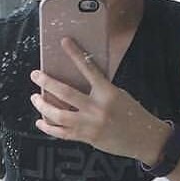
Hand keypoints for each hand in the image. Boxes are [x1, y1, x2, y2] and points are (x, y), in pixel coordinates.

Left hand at [30, 38, 168, 162]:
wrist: (144, 139)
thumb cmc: (133, 114)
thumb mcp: (119, 95)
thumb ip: (99, 89)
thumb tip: (78, 81)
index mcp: (108, 92)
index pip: (89, 68)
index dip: (75, 54)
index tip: (64, 42)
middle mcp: (97, 108)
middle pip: (65, 93)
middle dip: (47, 83)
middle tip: (35, 75)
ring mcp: (90, 124)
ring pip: (59, 115)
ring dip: (43, 106)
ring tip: (35, 98)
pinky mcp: (86, 138)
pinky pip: (62, 133)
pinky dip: (49, 128)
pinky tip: (40, 122)